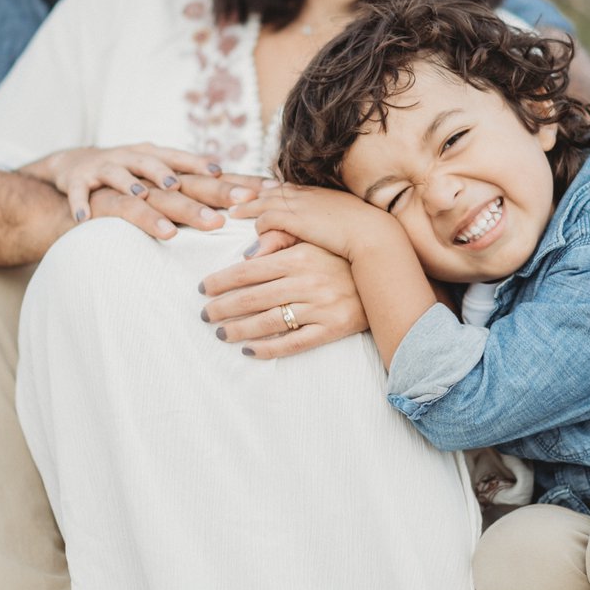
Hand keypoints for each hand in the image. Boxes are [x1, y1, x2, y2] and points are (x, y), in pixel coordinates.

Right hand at [23, 144, 262, 232]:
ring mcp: (110, 168)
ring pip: (128, 180)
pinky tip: (85, 218)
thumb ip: (201, 188)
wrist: (76, 165)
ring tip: (155, 208)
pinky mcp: (80, 180)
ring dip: (141, 191)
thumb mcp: (165, 179)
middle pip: (175, 179)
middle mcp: (140, 160)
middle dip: (198, 197)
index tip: (262, 194)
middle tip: (222, 220)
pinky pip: (79, 192)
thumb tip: (254, 198)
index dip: (233, 182)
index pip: (205, 172)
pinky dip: (80, 204)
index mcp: (165, 160)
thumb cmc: (132, 178)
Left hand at [200, 239, 368, 357]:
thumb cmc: (342, 255)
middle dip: (223, 308)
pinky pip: (293, 344)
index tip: (203, 288)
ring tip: (221, 333)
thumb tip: (246, 254)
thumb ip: (279, 242)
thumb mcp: (313, 239)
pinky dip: (268, 349)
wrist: (386, 274)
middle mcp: (308, 282)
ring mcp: (320, 307)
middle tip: (204, 314)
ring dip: (239, 329)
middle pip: (253, 298)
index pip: (249, 271)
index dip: (222, 281)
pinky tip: (249, 350)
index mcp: (300, 256)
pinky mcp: (331, 329)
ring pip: (269, 322)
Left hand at [230, 182, 392, 262]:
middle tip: (233, 193)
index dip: (268, 188)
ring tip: (234, 211)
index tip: (255, 188)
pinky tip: (250, 231)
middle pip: (270, 189)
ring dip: (247, 207)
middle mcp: (306, 195)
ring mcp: (300, 205)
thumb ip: (323, 225)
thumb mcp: (342, 224)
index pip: (287, 187)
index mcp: (319, 193)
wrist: (374, 235)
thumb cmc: (367, 233)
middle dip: (249, 192)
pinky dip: (257, 223)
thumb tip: (310, 231)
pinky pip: (268, 217)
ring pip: (264, 201)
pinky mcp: (296, 218)